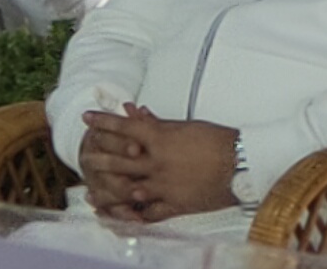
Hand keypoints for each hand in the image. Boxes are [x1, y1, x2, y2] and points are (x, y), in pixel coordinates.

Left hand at [82, 105, 238, 222]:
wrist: (241, 164)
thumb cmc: (217, 140)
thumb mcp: (186, 127)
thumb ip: (158, 123)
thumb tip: (136, 112)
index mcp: (161, 139)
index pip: (124, 127)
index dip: (104, 121)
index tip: (87, 117)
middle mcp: (158, 162)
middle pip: (119, 160)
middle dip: (99, 157)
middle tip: (85, 155)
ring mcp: (164, 186)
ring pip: (128, 189)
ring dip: (109, 190)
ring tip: (93, 190)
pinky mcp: (175, 204)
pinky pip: (149, 213)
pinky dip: (134, 214)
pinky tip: (123, 215)